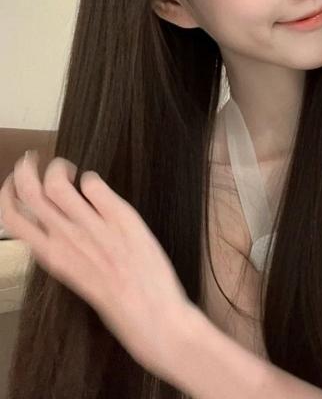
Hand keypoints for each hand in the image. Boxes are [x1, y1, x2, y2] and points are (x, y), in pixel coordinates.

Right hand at [0, 151, 196, 375]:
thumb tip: (61, 225)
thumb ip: (66, 251)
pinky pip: (95, 183)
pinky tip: (98, 185)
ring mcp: (93, 227)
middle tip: (32, 159)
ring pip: (57, 183)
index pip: (12, 218)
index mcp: (53, 258)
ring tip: (68, 168)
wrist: (153, 316)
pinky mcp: (120, 218)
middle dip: (25, 168)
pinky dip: (91, 178)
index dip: (8, 193)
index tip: (14, 182)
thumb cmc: (118, 303)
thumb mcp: (78, 278)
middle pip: (30, 192)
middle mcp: (66, 239)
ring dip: (58, 166)